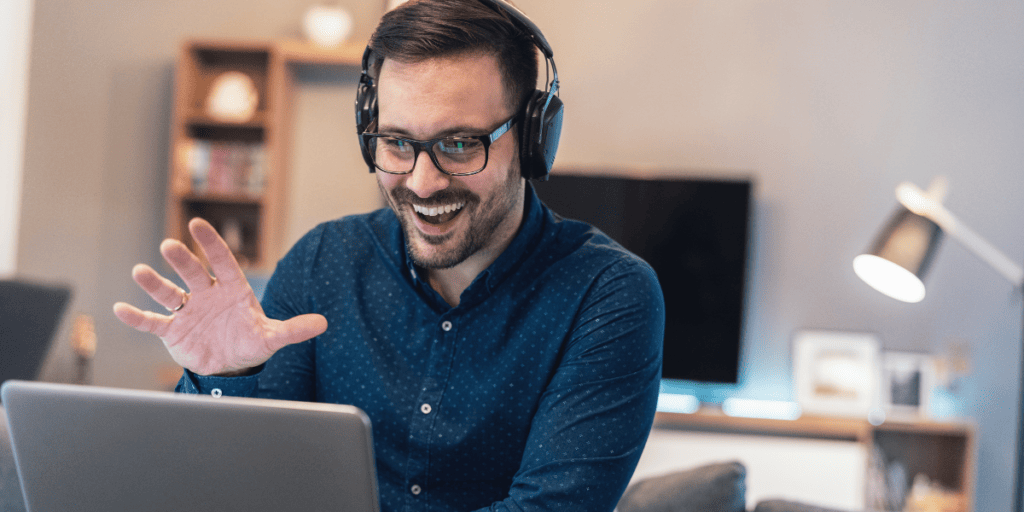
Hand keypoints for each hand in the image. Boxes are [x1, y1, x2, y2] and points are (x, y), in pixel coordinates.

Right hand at [113, 218, 326, 375]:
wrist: (229, 365)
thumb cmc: (250, 341)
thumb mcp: (273, 337)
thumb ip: (294, 329)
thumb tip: (323, 323)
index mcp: (231, 289)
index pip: (222, 262)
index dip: (212, 244)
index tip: (198, 225)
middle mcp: (206, 294)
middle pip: (192, 273)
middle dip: (182, 260)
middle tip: (170, 245)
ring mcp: (188, 311)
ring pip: (168, 293)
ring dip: (154, 283)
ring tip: (140, 271)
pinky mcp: (173, 330)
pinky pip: (153, 322)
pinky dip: (138, 317)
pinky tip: (121, 309)